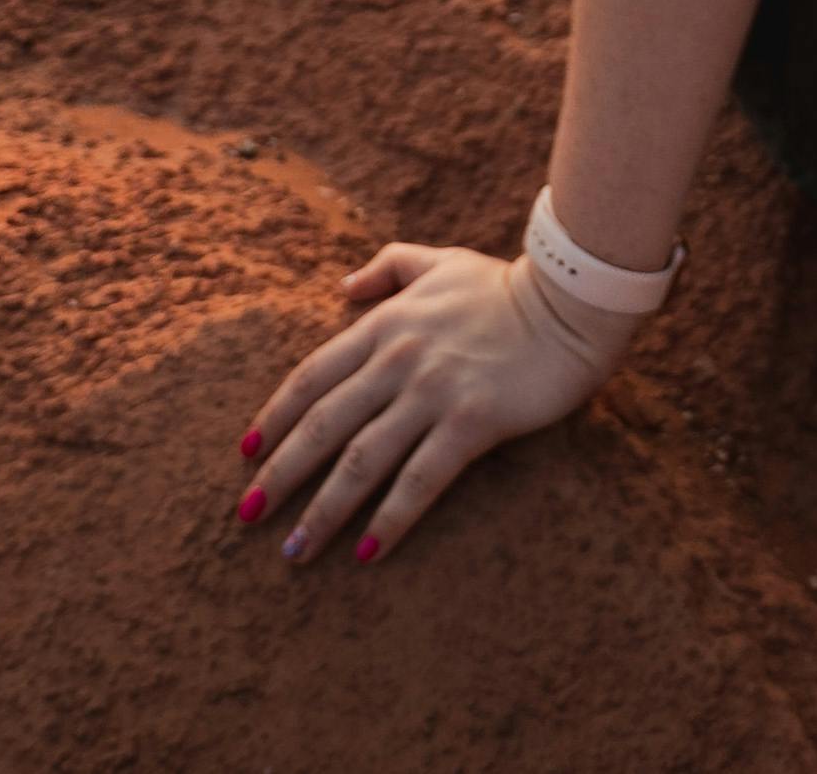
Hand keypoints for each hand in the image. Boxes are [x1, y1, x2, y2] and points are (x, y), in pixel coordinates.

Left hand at [235, 239, 642, 567]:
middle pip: (324, 425)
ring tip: (293, 550)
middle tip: (247, 515)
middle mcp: (398, 359)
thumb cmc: (505, 284)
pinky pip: (419, 481)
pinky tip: (365, 553)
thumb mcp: (441, 262)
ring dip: (322, 510)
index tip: (246, 452)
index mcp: (386, 323)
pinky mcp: (470, 422)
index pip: (313, 375)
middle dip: (280, 473)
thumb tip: (343, 287)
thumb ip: (389, 267)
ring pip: (361, 461)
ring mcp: (432, 391)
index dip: (275, 415)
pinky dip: (388, 521)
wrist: (570, 300)